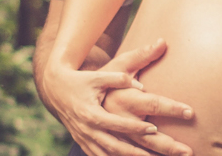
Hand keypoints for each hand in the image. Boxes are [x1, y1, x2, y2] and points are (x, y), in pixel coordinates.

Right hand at [42, 39, 192, 155]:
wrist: (55, 90)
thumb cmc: (81, 80)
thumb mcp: (98, 75)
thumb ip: (118, 78)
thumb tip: (140, 83)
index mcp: (93, 112)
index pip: (119, 123)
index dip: (136, 126)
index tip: (155, 128)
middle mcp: (89, 130)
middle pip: (119, 146)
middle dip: (142, 153)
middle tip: (166, 152)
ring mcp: (87, 140)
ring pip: (112, 155)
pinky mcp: (85, 144)